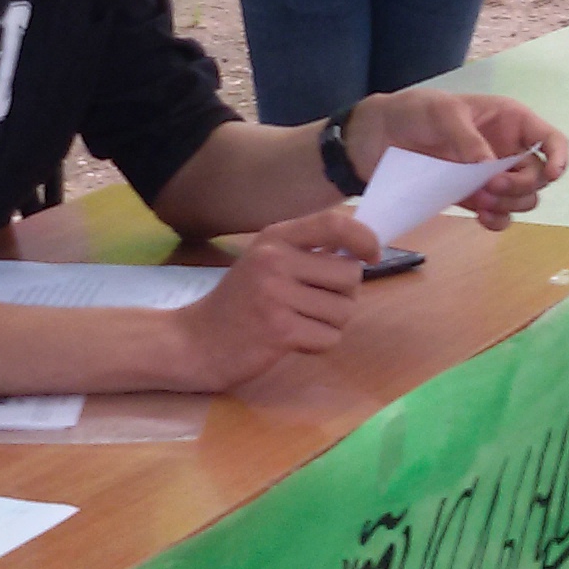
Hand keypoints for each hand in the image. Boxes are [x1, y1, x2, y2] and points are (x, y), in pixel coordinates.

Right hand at [172, 210, 372, 390]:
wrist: (196, 341)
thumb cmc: (240, 302)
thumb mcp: (267, 261)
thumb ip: (307, 252)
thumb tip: (363, 249)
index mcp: (275, 237)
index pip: (335, 224)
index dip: (364, 238)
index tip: (371, 256)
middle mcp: (275, 259)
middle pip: (350, 276)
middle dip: (343, 296)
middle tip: (315, 305)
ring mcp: (276, 295)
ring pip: (344, 311)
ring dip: (330, 323)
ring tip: (300, 322)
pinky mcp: (279, 330)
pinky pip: (329, 337)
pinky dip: (318, 344)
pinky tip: (293, 340)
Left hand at [345, 89, 568, 229]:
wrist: (377, 137)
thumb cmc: (413, 111)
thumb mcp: (441, 112)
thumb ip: (467, 138)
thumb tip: (490, 166)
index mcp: (509, 120)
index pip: (550, 138)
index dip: (559, 156)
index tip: (551, 174)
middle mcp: (507, 149)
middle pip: (538, 176)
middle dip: (521, 186)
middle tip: (490, 186)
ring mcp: (491, 176)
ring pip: (523, 200)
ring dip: (509, 205)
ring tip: (480, 202)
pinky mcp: (473, 197)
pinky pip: (499, 215)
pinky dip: (497, 220)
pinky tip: (481, 217)